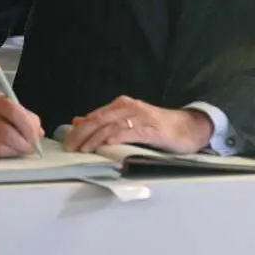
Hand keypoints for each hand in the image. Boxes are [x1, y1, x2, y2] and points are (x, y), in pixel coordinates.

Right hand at [0, 92, 43, 157]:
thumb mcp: (5, 102)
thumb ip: (24, 115)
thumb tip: (38, 132)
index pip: (14, 112)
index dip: (28, 127)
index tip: (35, 135)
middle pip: (7, 134)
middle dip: (24, 144)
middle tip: (30, 147)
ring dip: (15, 152)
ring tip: (20, 150)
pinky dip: (3, 155)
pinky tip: (8, 152)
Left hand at [62, 95, 212, 154]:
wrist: (188, 127)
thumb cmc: (157, 126)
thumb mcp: (128, 121)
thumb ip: (105, 122)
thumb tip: (79, 121)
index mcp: (121, 105)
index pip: (93, 116)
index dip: (78, 129)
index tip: (66, 143)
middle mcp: (129, 107)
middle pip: (99, 119)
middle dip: (82, 134)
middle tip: (70, 148)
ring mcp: (140, 117)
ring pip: (112, 125)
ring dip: (95, 138)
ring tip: (83, 149)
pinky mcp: (152, 129)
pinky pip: (131, 132)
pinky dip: (117, 137)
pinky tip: (107, 144)